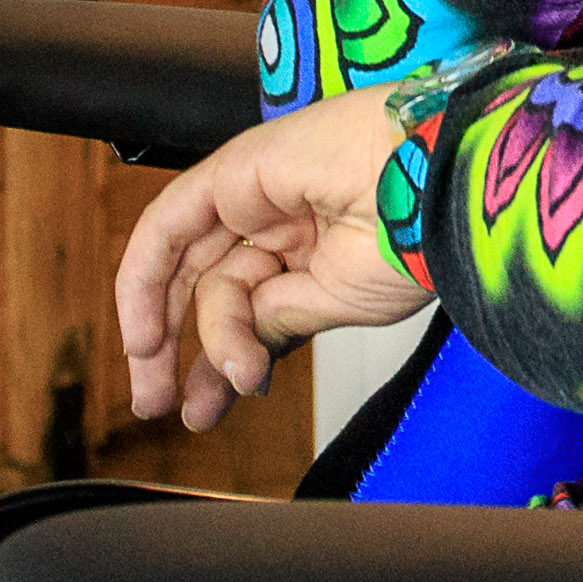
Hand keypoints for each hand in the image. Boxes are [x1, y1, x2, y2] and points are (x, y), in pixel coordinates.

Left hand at [114, 91, 437, 431]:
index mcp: (317, 248)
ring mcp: (256, 193)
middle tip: (158, 405)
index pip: (248, 306)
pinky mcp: (234, 171)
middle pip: (209, 286)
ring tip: (199, 384)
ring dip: (176, 332)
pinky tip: (144, 337)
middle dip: (179, 352)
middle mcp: (282, 218)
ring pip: (195, 270)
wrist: (438, 190)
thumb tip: (239, 357)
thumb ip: (278, 322)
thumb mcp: (336, 307)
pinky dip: (143, 282)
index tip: (204, 410)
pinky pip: (168, 227)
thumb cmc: (417, 237)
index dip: (220, 360)